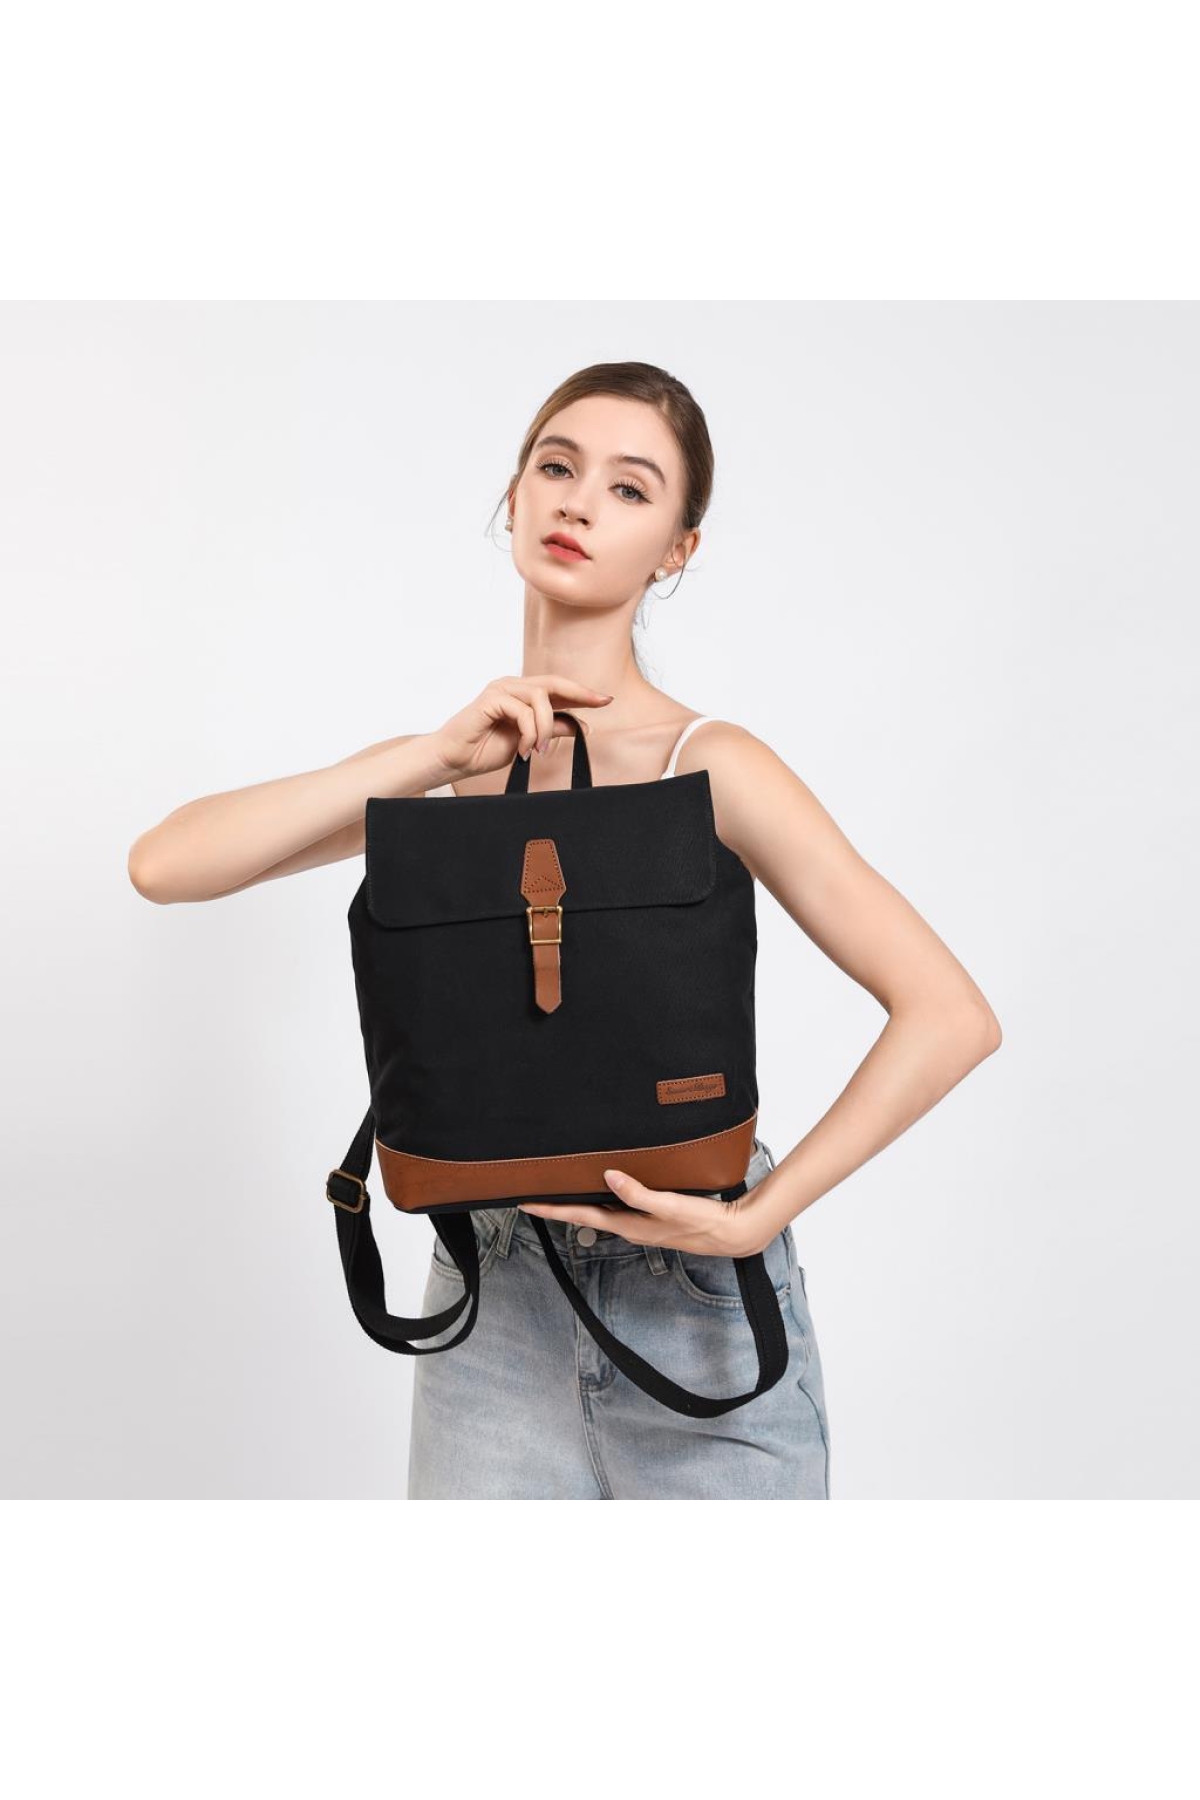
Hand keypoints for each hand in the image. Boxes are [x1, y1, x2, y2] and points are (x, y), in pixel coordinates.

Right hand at [428, 676, 613, 781]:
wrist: (453, 759)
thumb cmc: (484, 750)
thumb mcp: (529, 742)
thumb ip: (552, 730)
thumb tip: (581, 725)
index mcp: (520, 695)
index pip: (556, 688)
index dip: (582, 692)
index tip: (606, 700)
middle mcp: (512, 687)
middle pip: (552, 682)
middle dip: (580, 692)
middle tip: (600, 704)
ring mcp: (501, 690)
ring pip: (540, 698)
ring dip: (546, 726)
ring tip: (539, 750)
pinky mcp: (490, 699)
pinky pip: (523, 711)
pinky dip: (530, 732)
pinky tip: (523, 749)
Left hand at [518, 1167, 773, 1258]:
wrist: (730, 1233)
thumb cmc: (701, 1221)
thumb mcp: (668, 1205)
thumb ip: (637, 1193)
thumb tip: (607, 1177)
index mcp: (628, 1225)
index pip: (580, 1216)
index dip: (551, 1210)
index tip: (525, 1203)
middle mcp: (629, 1226)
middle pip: (584, 1215)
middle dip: (558, 1206)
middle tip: (533, 1193)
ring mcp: (639, 1224)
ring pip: (600, 1211)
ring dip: (578, 1202)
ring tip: (559, 1189)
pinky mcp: (650, 1217)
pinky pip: (617, 1207)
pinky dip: (602, 1198)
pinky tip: (602, 1187)